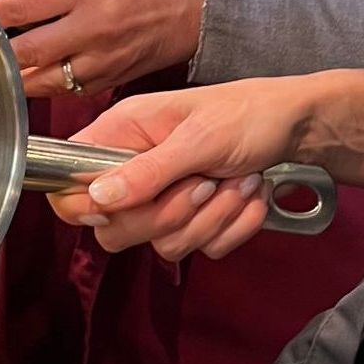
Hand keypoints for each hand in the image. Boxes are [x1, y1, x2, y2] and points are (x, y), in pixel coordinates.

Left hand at [0, 0, 205, 95]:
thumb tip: (35, 1)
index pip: (21, 6)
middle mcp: (90, 26)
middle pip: (25, 51)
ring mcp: (103, 57)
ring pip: (45, 81)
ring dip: (19, 78)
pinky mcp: (114, 77)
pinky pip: (72, 90)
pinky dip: (52, 87)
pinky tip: (38, 82)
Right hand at [47, 80, 309, 261]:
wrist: (295, 127)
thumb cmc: (246, 114)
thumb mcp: (199, 137)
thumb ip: (147, 170)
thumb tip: (97, 198)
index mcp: (124, 132)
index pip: (68, 181)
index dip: (84, 204)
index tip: (121, 205)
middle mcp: (135, 167)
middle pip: (114, 228)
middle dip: (169, 214)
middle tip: (204, 182)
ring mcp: (164, 197)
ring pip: (161, 243)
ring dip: (211, 217)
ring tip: (237, 180)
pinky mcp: (193, 220)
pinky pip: (198, 249)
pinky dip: (232, 227)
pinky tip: (248, 194)